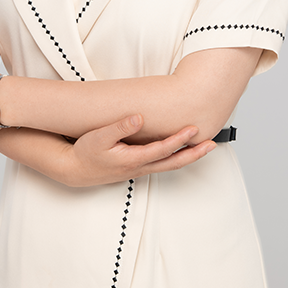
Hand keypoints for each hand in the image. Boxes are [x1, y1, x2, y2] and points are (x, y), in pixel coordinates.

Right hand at [62, 114, 216, 186]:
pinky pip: (162, 163)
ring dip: (188, 156)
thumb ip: (119, 127)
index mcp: (132, 159)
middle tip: (211, 144)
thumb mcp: (99, 137)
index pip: (162, 149)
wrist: (76, 170)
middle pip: (173, 162)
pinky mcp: (138, 167)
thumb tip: (138, 118)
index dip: (179, 140)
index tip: (193, 130)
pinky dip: (176, 156)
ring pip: (170, 164)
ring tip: (204, 146)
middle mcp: (140, 167)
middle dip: (193, 154)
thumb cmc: (86, 152)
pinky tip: (182, 149)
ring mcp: (140, 169)